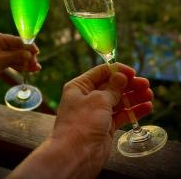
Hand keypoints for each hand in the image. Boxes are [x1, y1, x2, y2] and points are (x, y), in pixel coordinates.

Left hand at [0, 32, 40, 89]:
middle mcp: (3, 43)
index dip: (28, 46)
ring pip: (20, 56)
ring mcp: (4, 52)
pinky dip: (23, 66)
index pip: (18, 40)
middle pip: (20, 48)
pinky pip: (16, 62)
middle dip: (29, 56)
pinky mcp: (4, 60)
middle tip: (35, 64)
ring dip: (28, 62)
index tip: (36, 51)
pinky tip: (32, 69)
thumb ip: (15, 56)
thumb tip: (30, 54)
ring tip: (37, 68)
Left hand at [8, 63, 152, 178]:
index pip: (101, 72)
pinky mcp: (106, 126)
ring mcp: (97, 112)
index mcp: (80, 86)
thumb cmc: (83, 122)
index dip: (117, 71)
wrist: (76, 155)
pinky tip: (147, 107)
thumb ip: (113, 88)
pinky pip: (121, 115)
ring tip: (149, 95)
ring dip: (134, 97)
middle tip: (146, 84)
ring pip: (118, 101)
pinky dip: (133, 111)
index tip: (133, 73)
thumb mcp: (99, 100)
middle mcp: (88, 97)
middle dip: (129, 85)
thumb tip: (121, 76)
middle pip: (112, 86)